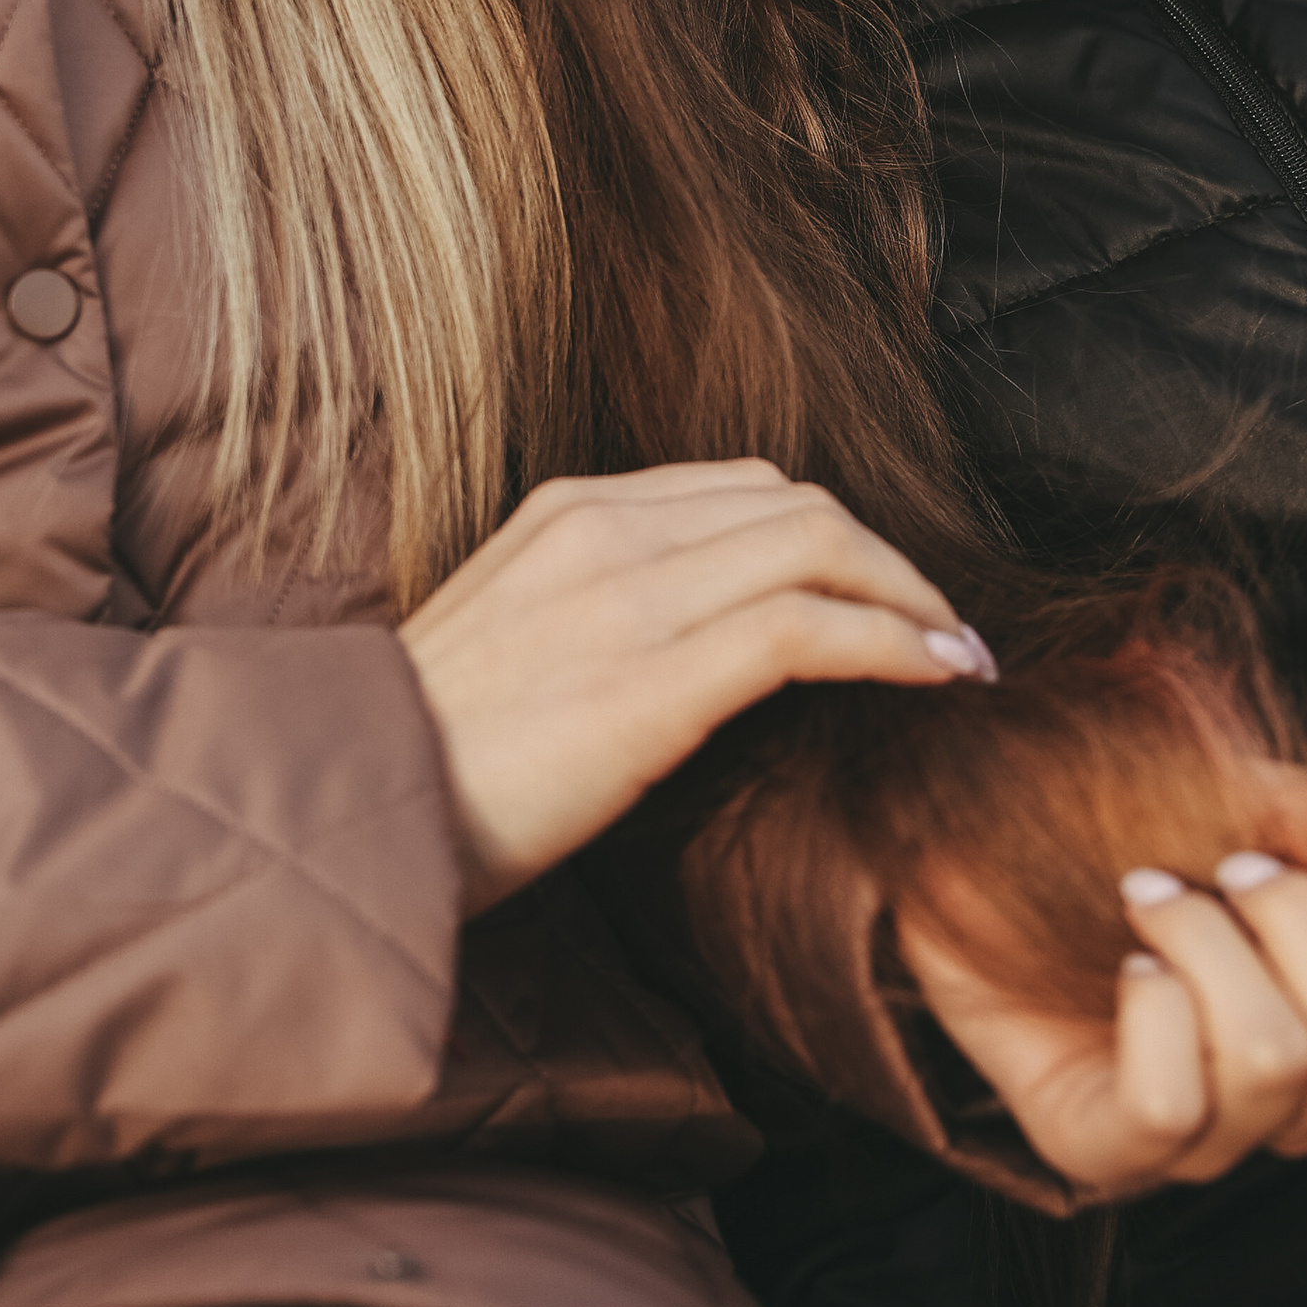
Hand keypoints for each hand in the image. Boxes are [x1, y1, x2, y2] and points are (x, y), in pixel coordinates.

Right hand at [400, 464, 988, 912]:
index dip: (835, 536)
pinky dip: (892, 641)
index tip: (883, 598)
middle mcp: (602, 530)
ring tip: (957, 656)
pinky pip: (808, 626)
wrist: (349, 818)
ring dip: (911, 598)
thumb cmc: (423, 765)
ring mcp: (626, 597)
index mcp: (568, 515)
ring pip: (820, 544)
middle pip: (798, 503)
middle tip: (942, 629)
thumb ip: (596, 615)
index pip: (745, 488)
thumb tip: (691, 651)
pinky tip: (936, 678)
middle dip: (888, 561)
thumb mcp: (510, 646)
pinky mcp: (652, 678)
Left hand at [900, 762, 1306, 1199]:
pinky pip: (1172, 1103)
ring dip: (1208, 939)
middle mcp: (1295, 1104)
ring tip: (1148, 894)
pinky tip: (1118, 956)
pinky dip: (1147, 993)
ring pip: (1279, 1066)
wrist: (961, 801)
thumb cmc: (1121, 806)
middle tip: (1232, 871)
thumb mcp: (1282, 804)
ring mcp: (1202, 1139)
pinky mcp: (1103, 1152)